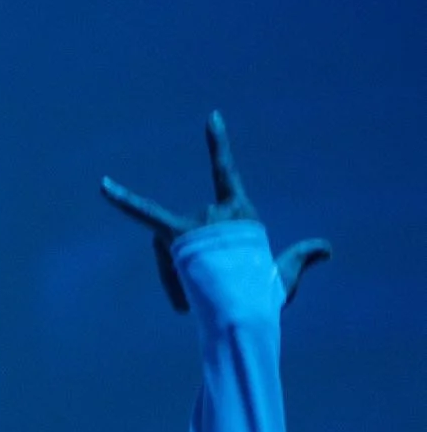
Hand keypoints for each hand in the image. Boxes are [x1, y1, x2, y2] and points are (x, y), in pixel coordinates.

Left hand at [101, 111, 331, 311]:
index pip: (227, 172)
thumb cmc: (262, 300)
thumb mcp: (283, 276)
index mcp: (241, 212)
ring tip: (190, 306)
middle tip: (198, 305)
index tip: (211, 116)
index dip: (218, 145)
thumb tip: (327, 249)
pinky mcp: (176, 235)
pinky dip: (122, 199)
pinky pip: (143, 212)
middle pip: (187, 231)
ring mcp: (197, 221)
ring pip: (169, 245)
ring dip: (174, 278)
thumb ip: (299, 258)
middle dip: (188, 269)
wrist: (244, 314)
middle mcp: (217, 211)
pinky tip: (103, 185)